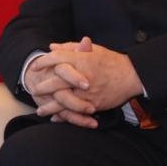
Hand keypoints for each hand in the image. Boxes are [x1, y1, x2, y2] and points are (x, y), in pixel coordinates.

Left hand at [27, 37, 144, 128]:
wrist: (132, 76)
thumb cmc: (112, 61)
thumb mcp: (93, 49)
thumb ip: (71, 47)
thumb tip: (52, 47)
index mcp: (81, 60)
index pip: (57, 58)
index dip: (44, 62)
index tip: (36, 66)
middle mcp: (82, 76)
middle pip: (56, 81)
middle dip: (43, 87)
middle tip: (34, 90)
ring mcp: (87, 92)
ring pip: (63, 100)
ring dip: (50, 107)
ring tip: (40, 111)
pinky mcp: (93, 104)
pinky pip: (75, 111)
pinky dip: (64, 116)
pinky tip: (56, 118)